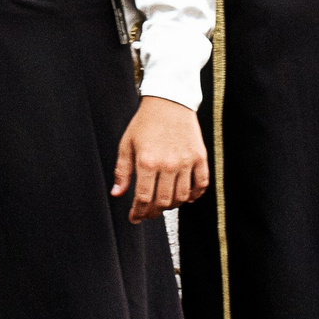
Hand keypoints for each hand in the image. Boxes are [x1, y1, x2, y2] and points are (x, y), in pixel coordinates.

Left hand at [113, 96, 207, 222]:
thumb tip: (117, 194)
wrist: (169, 100)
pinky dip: (194, 195)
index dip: (138, 213)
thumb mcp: (126, 144)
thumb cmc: (145, 122)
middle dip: (153, 212)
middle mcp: (168, 164)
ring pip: (181, 197)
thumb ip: (122, 171)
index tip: (134, 218)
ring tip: (164, 203)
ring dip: (172, 205)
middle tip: (148, 212)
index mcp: (147, 161)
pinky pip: (201, 184)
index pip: (143, 198)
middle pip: (163, 202)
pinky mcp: (199, 157)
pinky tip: (186, 196)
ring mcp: (186, 161)